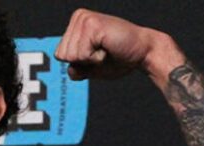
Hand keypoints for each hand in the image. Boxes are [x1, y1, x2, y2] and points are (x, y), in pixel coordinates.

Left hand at [54, 9, 170, 80]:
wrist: (143, 53)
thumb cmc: (119, 58)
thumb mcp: (91, 68)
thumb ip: (77, 69)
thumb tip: (70, 70)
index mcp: (76, 24)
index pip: (60, 54)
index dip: (79, 63)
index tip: (97, 54)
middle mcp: (78, 17)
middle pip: (63, 55)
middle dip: (83, 62)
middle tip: (103, 52)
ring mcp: (85, 19)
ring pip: (71, 55)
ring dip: (90, 60)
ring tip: (106, 49)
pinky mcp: (92, 25)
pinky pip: (82, 55)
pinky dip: (96, 59)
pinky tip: (108, 48)